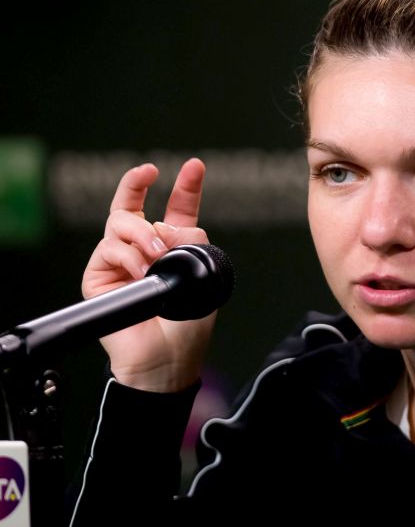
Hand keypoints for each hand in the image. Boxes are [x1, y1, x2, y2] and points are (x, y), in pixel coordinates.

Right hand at [82, 158, 215, 391]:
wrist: (167, 359)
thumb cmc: (186, 327)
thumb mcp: (202, 278)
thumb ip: (192, 243)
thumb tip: (168, 226)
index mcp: (172, 250)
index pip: (176, 211)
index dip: (185, 187)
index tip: (194, 166)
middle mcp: (141, 252)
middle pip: (131, 206)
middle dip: (138, 183)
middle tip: (151, 173)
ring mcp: (118, 263)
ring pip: (120, 223)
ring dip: (142, 233)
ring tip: (157, 255)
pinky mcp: (99, 278)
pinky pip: (109, 249)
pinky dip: (129, 256)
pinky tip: (143, 272)